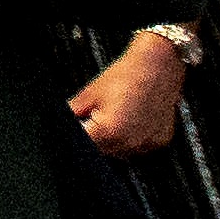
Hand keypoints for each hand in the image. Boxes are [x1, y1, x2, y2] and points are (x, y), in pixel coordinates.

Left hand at [66, 29, 189, 156]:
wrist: (157, 65)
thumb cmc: (126, 75)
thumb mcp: (89, 94)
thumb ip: (71, 113)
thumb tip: (60, 123)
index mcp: (109, 131)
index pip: (84, 147)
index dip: (78, 137)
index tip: (80, 127)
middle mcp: (129, 142)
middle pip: (101, 151)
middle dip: (94, 137)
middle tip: (97, 116)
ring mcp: (146, 144)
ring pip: (119, 153)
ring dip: (112, 141)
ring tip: (116, 114)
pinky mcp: (159, 142)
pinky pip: (138, 148)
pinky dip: (131, 139)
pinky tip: (131, 120)